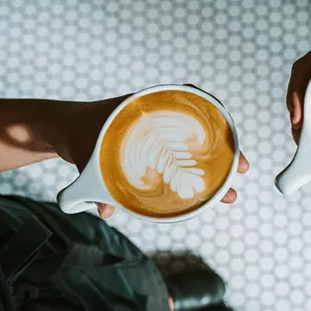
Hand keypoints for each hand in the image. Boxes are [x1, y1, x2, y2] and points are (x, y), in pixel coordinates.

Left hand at [53, 95, 249, 218]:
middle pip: (203, 131)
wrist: (69, 130)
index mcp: (146, 108)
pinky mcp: (160, 153)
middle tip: (242, 170)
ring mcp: (163, 137)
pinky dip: (198, 175)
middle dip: (227, 151)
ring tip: (227, 194)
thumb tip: (107, 211)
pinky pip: (185, 161)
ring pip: (198, 151)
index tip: (228, 128)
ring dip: (216, 170)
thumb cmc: (80, 135)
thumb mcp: (84, 158)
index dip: (214, 114)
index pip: (189, 100)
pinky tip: (208, 193)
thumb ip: (90, 188)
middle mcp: (161, 120)